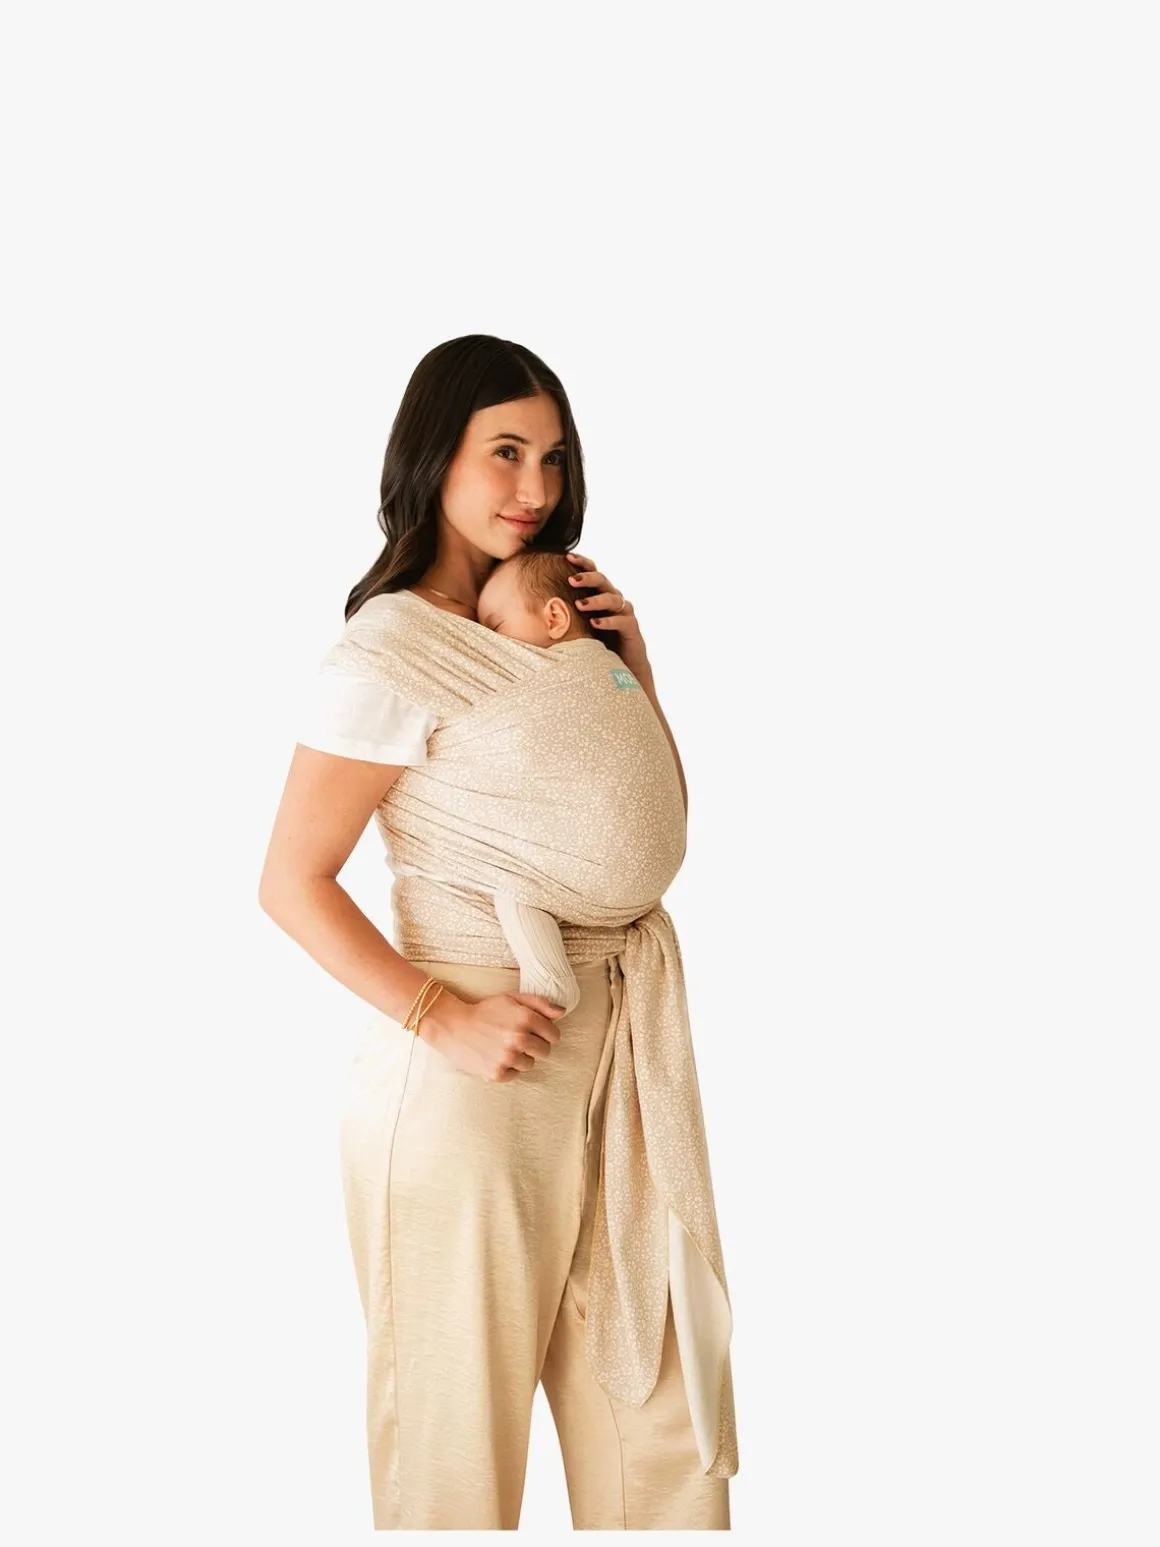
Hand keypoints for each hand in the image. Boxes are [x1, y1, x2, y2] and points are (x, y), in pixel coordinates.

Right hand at [421, 989, 565, 1082]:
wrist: (453, 1026)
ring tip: (504, 1047)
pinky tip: (495, 1056)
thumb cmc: (485, 1011)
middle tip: (517, 1039)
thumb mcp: (511, 998)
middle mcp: (519, 1039)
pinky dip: (508, 1068)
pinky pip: (515, 1075)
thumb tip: (562, 1012)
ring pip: (530, 1064)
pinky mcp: (497, 1073)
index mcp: (525, 1018)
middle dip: (535, 1046)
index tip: (535, 1032)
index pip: (554, 1035)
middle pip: (545, 1052)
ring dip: (521, 1057)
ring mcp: (508, 1058)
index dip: (546, 1033)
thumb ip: (540, 1003)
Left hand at [565, 552, 650, 679]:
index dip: (582, 563)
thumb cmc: (594, 643)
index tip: (566, 556)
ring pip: (612, 599)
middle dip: (587, 578)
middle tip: (571, 580)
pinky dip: (608, 621)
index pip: (592, 572)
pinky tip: (594, 623)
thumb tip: (531, 605)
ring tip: (579, 605)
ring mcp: (623, 612)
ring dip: (595, 600)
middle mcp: (612, 599)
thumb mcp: (576, 625)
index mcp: (599, 594)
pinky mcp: (631, 628)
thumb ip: (562, 613)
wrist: (622, 664)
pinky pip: (622, 620)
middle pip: (602, 581)